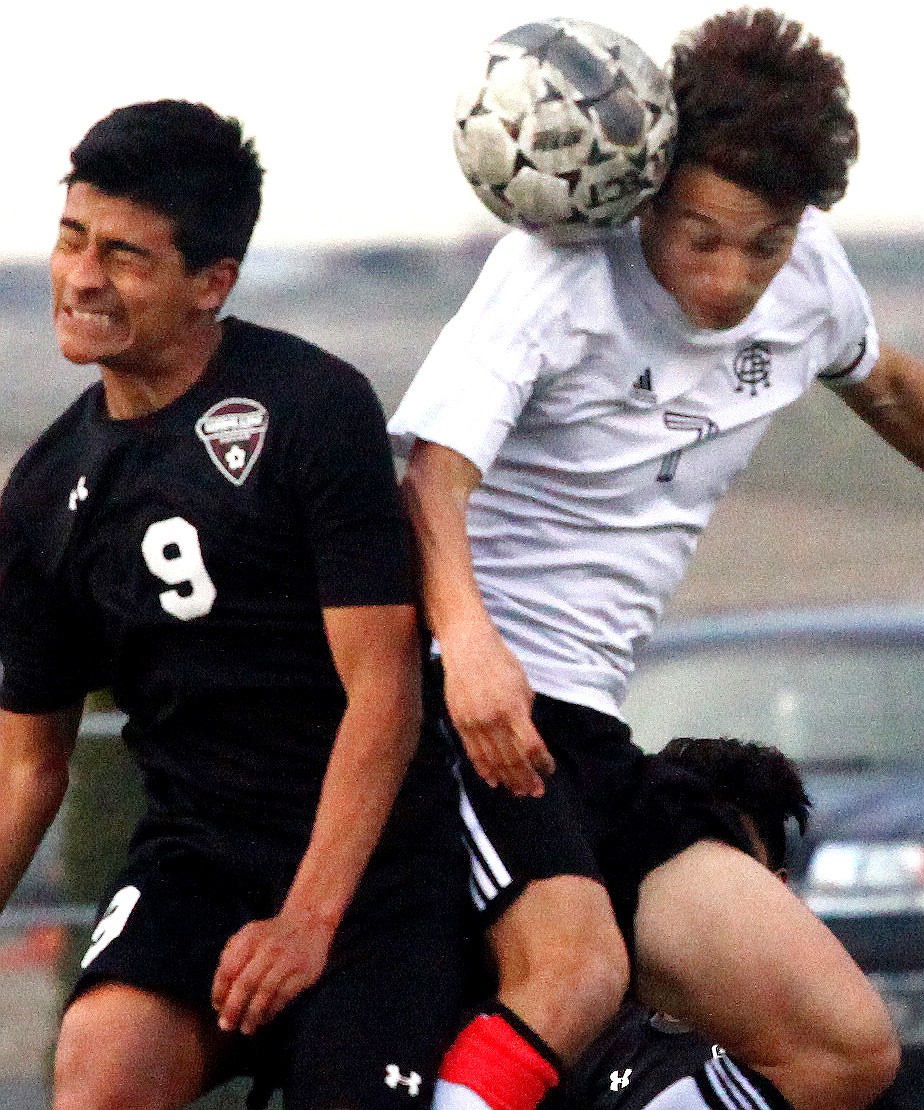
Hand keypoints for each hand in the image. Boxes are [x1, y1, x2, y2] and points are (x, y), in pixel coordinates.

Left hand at [211, 911, 334, 1034]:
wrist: (310, 922)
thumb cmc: (272, 935)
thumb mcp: (249, 935)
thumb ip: (231, 957)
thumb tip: (221, 995)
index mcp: (250, 937)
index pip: (228, 968)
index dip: (220, 992)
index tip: (218, 1008)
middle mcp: (268, 947)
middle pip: (245, 983)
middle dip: (233, 1008)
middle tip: (227, 1025)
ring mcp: (287, 959)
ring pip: (265, 993)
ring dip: (253, 1015)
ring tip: (246, 1028)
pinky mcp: (303, 971)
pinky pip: (283, 996)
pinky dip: (272, 1010)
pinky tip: (265, 1018)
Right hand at [440, 618, 555, 796]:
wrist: (467, 647)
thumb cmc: (500, 661)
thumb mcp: (522, 684)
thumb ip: (525, 712)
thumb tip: (527, 736)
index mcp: (513, 709)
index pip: (531, 746)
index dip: (542, 763)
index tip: (549, 770)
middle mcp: (493, 720)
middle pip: (512, 759)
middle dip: (526, 778)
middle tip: (535, 791)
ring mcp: (474, 723)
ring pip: (492, 760)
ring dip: (507, 779)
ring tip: (517, 792)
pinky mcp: (459, 723)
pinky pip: (472, 752)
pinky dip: (484, 769)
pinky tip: (493, 780)